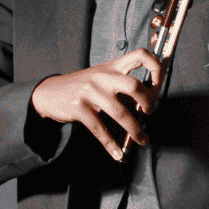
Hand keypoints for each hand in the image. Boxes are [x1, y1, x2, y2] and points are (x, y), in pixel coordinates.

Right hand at [30, 48, 162, 160]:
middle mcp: (103, 76)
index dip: (155, 67)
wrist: (50, 92)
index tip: (158, 83)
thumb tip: (149, 103)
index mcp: (112, 66)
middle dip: (147, 102)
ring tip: (141, 139)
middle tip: (149, 112)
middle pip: (134, 85)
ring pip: (120, 112)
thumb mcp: (103, 77)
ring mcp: (90, 91)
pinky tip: (117, 153)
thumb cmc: (83, 86)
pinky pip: (99, 129)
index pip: (140, 55)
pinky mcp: (79, 108)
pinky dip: (110, 144)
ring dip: (135, 130)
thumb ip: (123, 85)